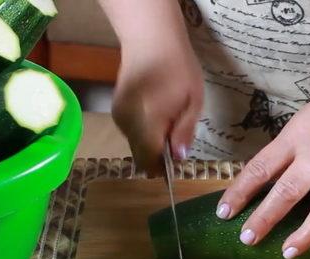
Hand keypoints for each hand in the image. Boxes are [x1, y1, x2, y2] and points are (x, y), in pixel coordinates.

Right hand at [111, 29, 202, 174]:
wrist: (150, 40)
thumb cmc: (178, 68)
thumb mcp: (193, 101)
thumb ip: (184, 131)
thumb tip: (178, 158)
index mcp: (148, 122)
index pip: (150, 159)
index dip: (162, 168)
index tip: (175, 164)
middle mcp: (128, 123)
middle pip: (140, 155)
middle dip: (157, 157)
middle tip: (175, 142)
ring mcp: (119, 117)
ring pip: (135, 145)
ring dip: (150, 144)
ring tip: (168, 124)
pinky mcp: (116, 110)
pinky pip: (130, 132)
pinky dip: (143, 132)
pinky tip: (155, 115)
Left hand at [217, 76, 309, 258]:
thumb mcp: (297, 126)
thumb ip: (280, 155)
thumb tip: (254, 188)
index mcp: (295, 140)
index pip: (260, 169)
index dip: (239, 193)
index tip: (224, 214)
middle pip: (289, 191)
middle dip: (265, 219)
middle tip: (248, 239)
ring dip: (306, 234)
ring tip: (288, 251)